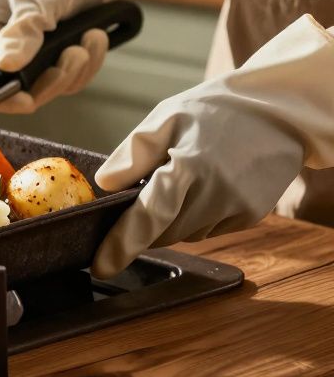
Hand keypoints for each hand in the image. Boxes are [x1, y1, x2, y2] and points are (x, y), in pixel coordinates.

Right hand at [0, 0, 153, 111]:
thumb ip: (23, 30)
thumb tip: (7, 64)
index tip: (27, 99)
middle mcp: (1, 50)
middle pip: (16, 92)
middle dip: (51, 81)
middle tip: (73, 57)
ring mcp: (30, 58)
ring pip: (49, 88)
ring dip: (76, 69)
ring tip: (91, 37)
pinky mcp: (56, 60)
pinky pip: (71, 79)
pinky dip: (89, 63)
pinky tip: (95, 38)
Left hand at [92, 16, 333, 277]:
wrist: (276, 111)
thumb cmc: (214, 110)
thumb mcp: (166, 117)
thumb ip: (133, 152)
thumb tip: (105, 184)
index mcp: (189, 166)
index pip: (149, 216)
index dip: (121, 244)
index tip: (101, 266)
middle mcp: (216, 193)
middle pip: (163, 231)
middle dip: (146, 220)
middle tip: (148, 188)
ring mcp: (237, 208)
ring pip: (185, 234)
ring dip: (172, 218)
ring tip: (184, 179)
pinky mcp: (250, 215)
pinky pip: (209, 229)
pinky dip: (197, 216)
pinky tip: (205, 187)